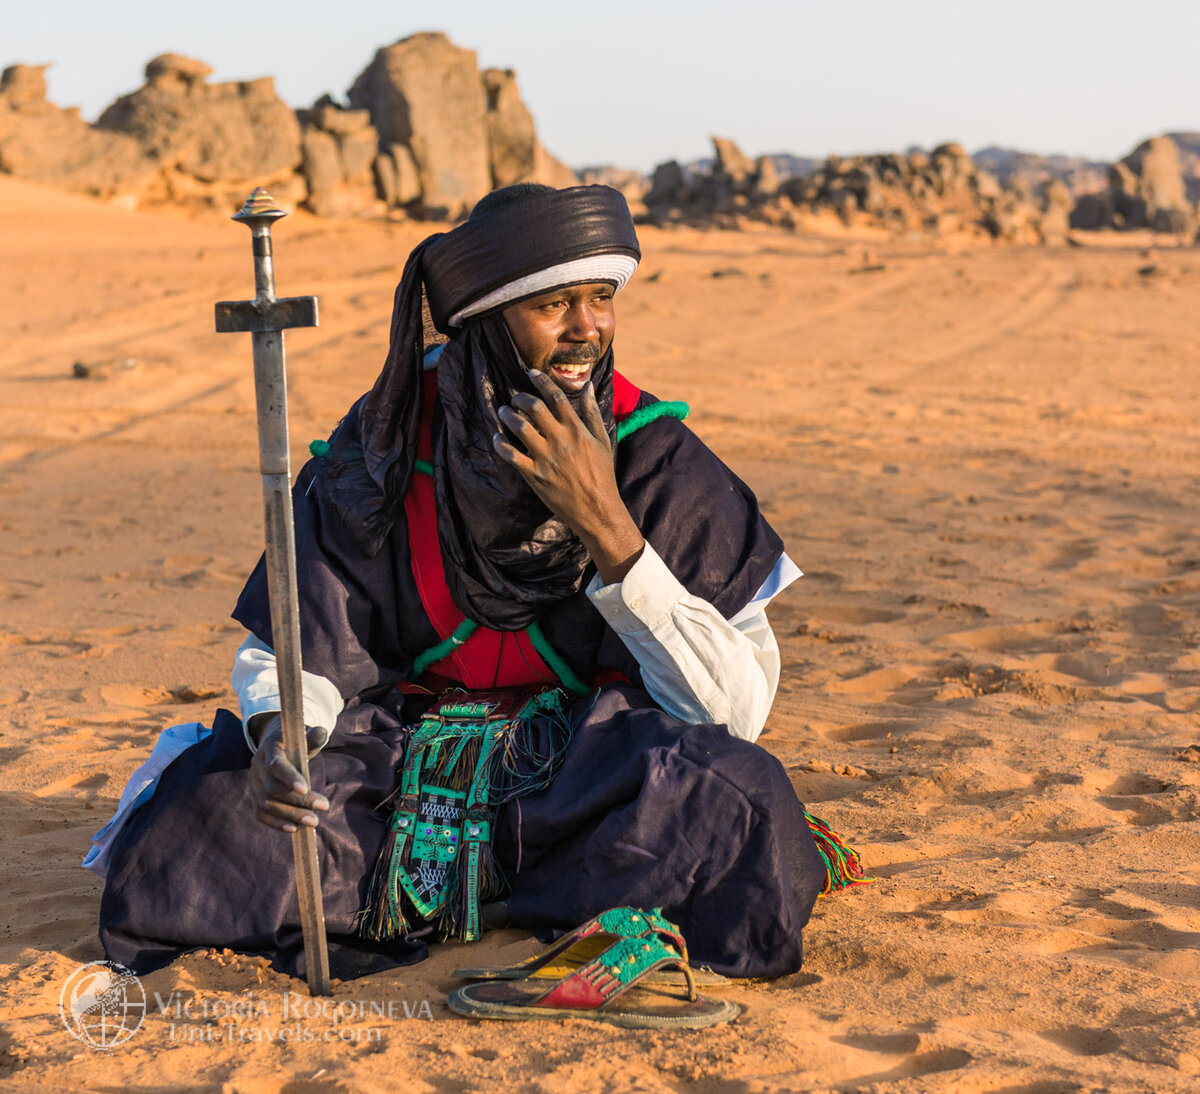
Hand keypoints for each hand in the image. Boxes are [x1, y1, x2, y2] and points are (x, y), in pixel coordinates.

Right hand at [248, 714, 330, 831]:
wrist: (275, 745)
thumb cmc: (296, 742)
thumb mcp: (304, 735)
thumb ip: (313, 736)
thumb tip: (322, 732)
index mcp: (270, 748)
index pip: (276, 765)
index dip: (289, 777)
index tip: (305, 789)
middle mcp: (257, 766)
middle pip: (272, 789)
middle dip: (297, 801)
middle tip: (322, 809)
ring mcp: (253, 783)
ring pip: (266, 804)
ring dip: (289, 815)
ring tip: (313, 821)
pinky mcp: (254, 797)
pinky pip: (261, 814)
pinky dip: (276, 823)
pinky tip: (294, 829)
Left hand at [493, 370, 644, 583]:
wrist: (596, 508)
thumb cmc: (601, 473)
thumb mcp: (602, 440)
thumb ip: (592, 412)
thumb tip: (588, 387)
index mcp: (576, 429)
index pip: (556, 397)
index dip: (541, 382)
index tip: (530, 373)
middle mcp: (560, 440)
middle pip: (534, 408)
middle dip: (520, 398)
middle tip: (514, 398)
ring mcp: (545, 457)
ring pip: (519, 427)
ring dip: (507, 416)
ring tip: (503, 412)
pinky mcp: (534, 475)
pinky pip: (511, 455)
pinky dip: (500, 443)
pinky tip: (497, 438)